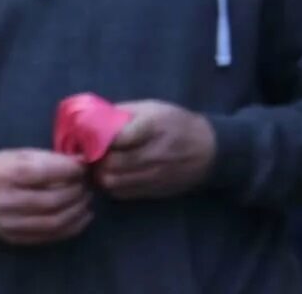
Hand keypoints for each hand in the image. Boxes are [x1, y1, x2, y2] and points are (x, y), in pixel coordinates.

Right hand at [0, 149, 92, 244]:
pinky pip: (49, 237)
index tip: (84, 166)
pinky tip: (82, 217)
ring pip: (54, 223)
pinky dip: (71, 228)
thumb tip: (82, 161)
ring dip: (77, 211)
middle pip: (53, 201)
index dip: (71, 170)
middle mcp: (7, 202)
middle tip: (87, 184)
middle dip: (77, 192)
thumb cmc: (0, 168)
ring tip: (86, 199)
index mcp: (8, 174)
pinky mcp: (14, 238)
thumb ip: (50, 158)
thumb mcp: (21, 155)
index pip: (47, 173)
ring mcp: (9, 224)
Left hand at [94, 101, 215, 200]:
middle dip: (98, 158)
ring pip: (112, 182)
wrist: (207, 150)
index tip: (96, 135)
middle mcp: (154, 153)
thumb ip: (125, 112)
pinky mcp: (153, 190)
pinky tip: (115, 174)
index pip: (118, 137)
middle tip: (95, 153)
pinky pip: (121, 193)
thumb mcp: (154, 108)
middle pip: (111, 163)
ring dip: (102, 173)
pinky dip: (112, 185)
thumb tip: (94, 117)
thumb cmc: (177, 123)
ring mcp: (153, 175)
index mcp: (154, 126)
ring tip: (103, 164)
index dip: (101, 137)